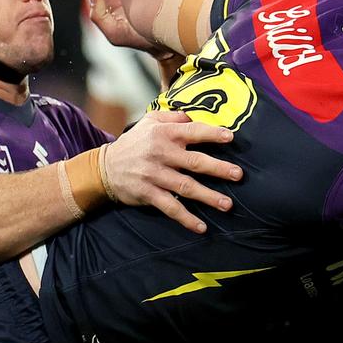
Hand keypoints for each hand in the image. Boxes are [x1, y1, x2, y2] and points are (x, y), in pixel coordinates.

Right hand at [103, 110, 243, 233]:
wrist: (104, 168)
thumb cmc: (134, 142)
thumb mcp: (150, 121)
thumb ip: (173, 116)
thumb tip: (195, 115)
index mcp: (164, 133)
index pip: (192, 131)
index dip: (212, 134)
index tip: (231, 137)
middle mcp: (161, 154)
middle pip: (194, 161)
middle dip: (218, 168)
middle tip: (238, 174)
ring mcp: (154, 175)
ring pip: (186, 187)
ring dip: (208, 197)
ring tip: (227, 204)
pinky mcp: (148, 194)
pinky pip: (170, 208)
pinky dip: (186, 218)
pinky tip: (201, 227)